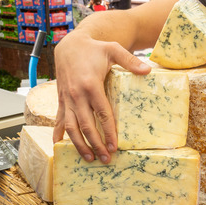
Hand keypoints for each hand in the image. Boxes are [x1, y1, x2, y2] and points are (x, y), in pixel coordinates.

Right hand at [53, 31, 149, 162]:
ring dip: (79, 144)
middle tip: (106, 159)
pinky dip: (58, 133)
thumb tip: (147, 70)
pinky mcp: (61, 100)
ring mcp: (67, 99)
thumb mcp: (113, 50)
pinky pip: (58, 120)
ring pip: (71, 127)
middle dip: (96, 144)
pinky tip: (59, 145)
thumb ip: (129, 61)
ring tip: (89, 158)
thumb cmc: (94, 49)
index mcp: (91, 85)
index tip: (115, 146)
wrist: (69, 45)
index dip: (109, 132)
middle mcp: (76, 95)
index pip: (102, 114)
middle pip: (87, 126)